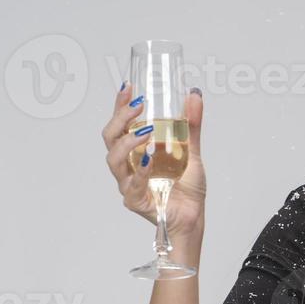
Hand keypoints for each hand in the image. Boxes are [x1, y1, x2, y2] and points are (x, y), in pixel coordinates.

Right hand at [103, 83, 207, 237]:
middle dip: (120, 118)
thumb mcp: (191, 151)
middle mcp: (127, 165)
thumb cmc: (187, 188)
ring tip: (145, 131)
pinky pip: (130, 185)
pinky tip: (148, 160)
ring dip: (128, 142)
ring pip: (114, 159)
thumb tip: (194, 95)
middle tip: (139, 105)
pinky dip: (140, 171)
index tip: (128, 86)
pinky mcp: (135, 200)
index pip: (120, 124)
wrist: (193, 217)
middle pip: (110, 137)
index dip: (119, 105)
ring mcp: (128, 183)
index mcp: (135, 151)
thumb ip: (191, 126)